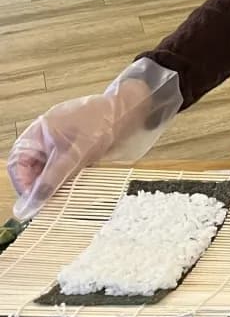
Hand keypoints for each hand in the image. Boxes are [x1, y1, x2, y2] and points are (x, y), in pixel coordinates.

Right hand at [8, 78, 156, 219]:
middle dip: (38, 186)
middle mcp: (42, 139)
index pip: (17, 164)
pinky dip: (66, 178)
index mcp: (35, 134)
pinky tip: (74, 187)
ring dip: (53, 184)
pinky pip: (62, 168)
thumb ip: (51, 180)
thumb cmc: (98, 124)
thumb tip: (30, 205)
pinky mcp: (72, 150)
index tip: (33, 202)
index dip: (22, 184)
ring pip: (47, 171)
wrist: (125, 111)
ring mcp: (57, 144)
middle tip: (49, 204)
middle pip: (30, 169)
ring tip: (63, 197)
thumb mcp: (73, 155)